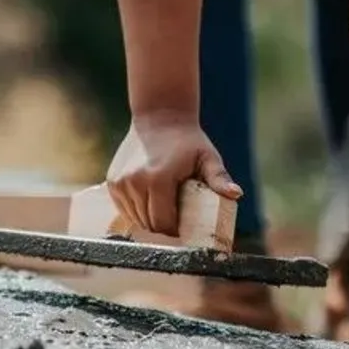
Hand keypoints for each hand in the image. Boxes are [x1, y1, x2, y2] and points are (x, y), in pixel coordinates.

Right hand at [105, 113, 241, 236]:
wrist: (159, 117)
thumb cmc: (188, 141)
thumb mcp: (207, 158)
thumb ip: (219, 178)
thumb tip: (236, 194)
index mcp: (158, 180)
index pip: (163, 223)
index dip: (175, 231)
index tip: (184, 228)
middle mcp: (135, 182)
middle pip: (148, 224)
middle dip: (163, 228)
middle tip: (177, 220)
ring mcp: (121, 183)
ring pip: (135, 219)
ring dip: (148, 220)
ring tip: (163, 209)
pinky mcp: (113, 182)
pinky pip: (125, 209)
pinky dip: (136, 211)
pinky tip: (149, 201)